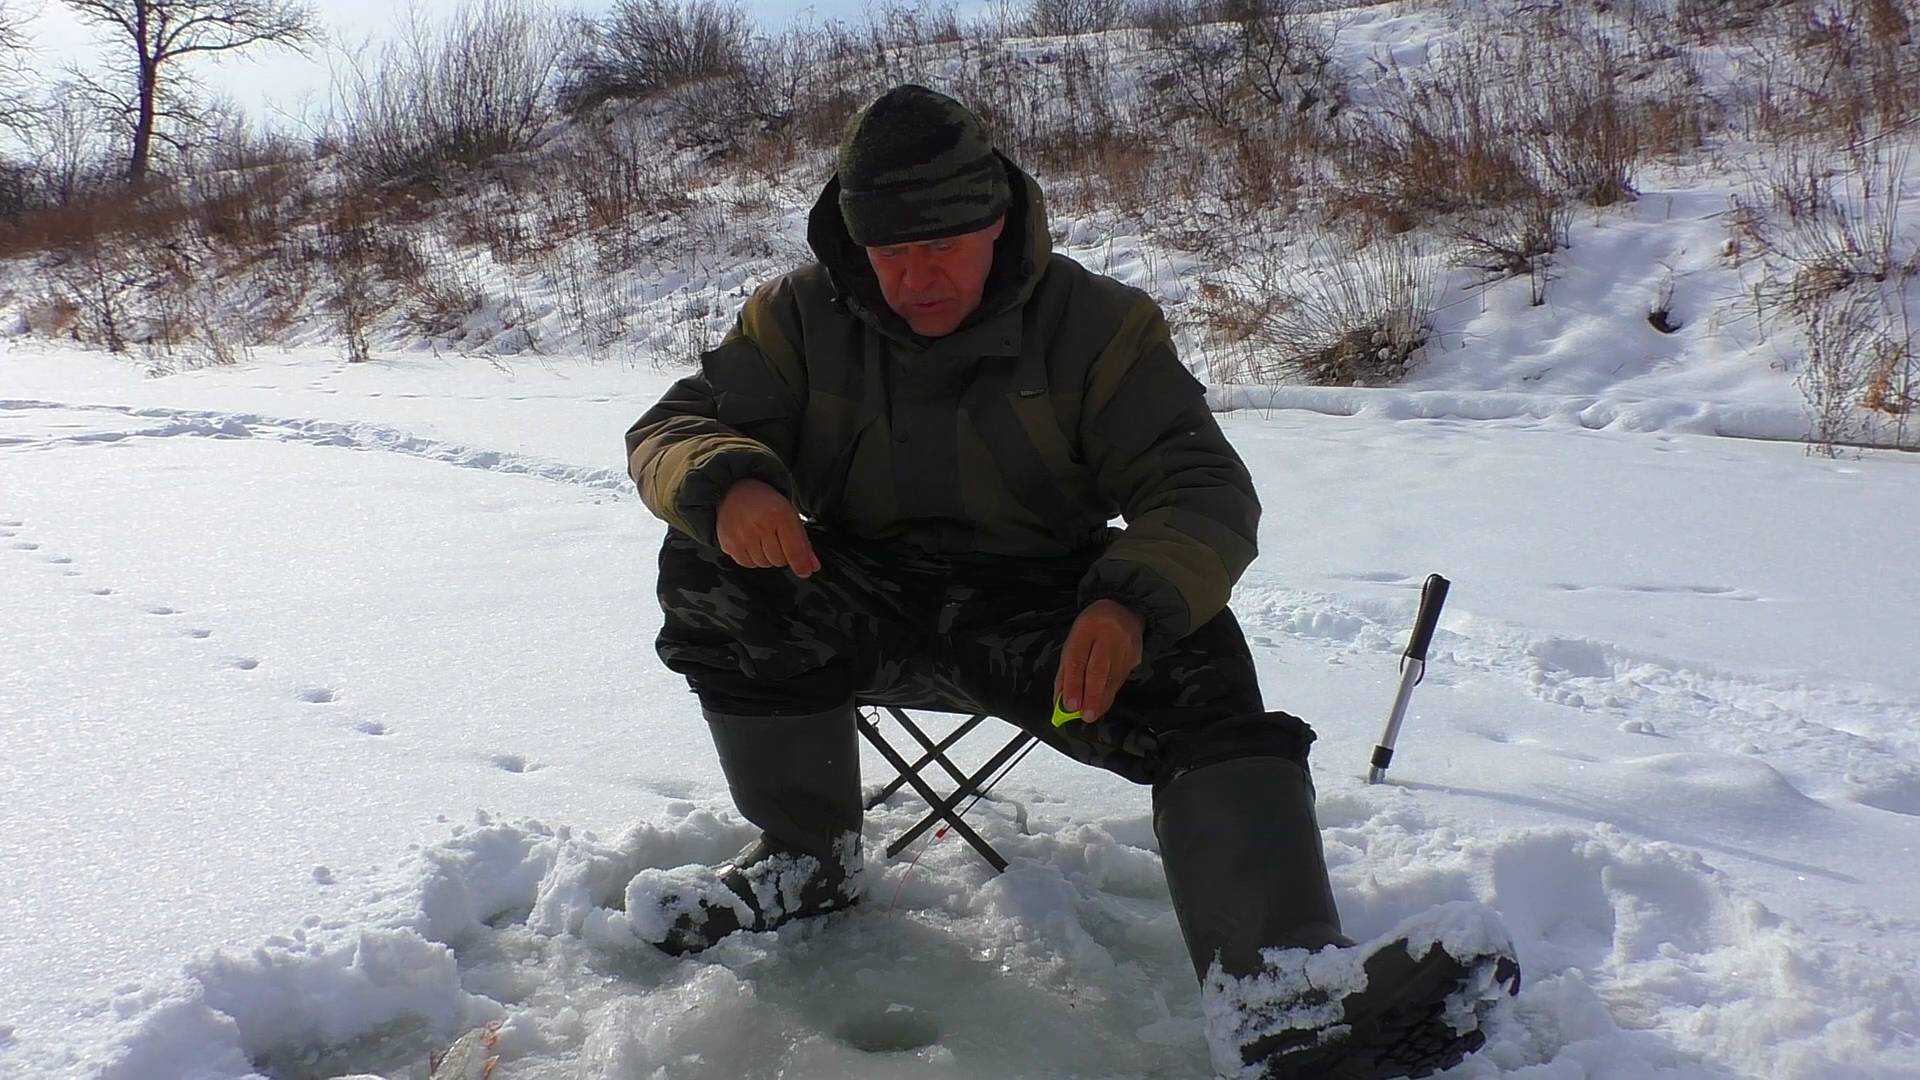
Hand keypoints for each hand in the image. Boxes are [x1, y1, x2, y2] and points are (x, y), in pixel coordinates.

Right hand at [715, 479, 819, 576]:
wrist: (735, 491)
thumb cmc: (766, 504)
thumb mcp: (789, 515)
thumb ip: (802, 543)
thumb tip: (812, 567)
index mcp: (780, 516)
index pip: (794, 550)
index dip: (801, 565)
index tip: (805, 572)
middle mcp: (760, 526)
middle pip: (778, 560)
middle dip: (781, 555)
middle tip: (776, 540)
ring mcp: (742, 535)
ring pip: (763, 564)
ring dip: (766, 557)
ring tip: (762, 539)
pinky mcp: (728, 543)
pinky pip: (747, 563)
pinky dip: (751, 558)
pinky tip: (751, 543)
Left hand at [1053, 599, 1144, 723]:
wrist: (1123, 610)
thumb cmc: (1091, 630)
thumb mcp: (1073, 642)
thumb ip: (1065, 672)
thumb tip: (1060, 701)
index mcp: (1085, 628)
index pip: (1077, 660)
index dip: (1073, 684)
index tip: (1070, 706)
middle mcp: (1107, 634)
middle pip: (1098, 669)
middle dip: (1091, 695)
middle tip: (1086, 715)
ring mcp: (1124, 644)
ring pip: (1113, 677)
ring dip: (1102, 699)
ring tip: (1093, 714)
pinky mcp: (1136, 654)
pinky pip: (1122, 677)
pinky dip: (1111, 693)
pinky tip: (1104, 703)